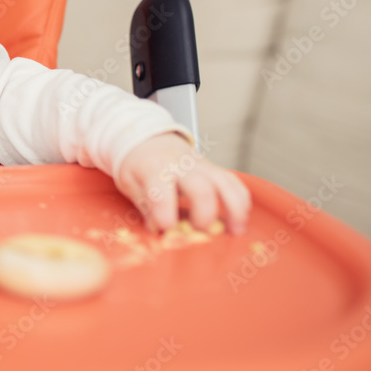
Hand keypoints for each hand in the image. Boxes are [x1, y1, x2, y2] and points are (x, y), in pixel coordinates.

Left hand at [115, 133, 250, 233]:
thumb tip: (157, 228)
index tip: (166, 230)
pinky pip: (235, 183)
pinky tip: (240, 220)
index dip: (164, 216)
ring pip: (226, 184)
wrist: (150, 139)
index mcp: (154, 169)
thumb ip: (144, 204)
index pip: (161, 194)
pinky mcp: (215, 170)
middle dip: (204, 216)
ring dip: (233, 209)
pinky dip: (242, 201)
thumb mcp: (129, 182)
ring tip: (234, 231)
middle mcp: (181, 166)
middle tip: (198, 232)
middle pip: (200, 189)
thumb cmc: (138, 164)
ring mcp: (202, 167)